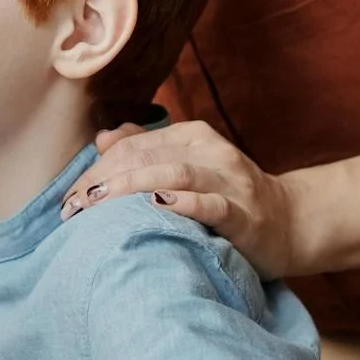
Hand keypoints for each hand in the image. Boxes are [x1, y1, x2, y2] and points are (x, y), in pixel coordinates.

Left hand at [62, 121, 310, 275]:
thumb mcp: (188, 166)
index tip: (70, 198)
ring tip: (98, 204)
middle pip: (147, 156)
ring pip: (174, 173)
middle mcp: (211, 152)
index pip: (133, 145)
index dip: (97, 169)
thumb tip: (103, 139)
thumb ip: (147, 150)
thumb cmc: (228, 197)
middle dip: (104, 180)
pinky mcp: (245, 215)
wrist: (290, 223)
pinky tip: (157, 206)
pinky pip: (212, 205)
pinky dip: (184, 204)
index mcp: (193, 137)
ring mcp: (230, 182)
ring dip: (131, 187)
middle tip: (73, 207)